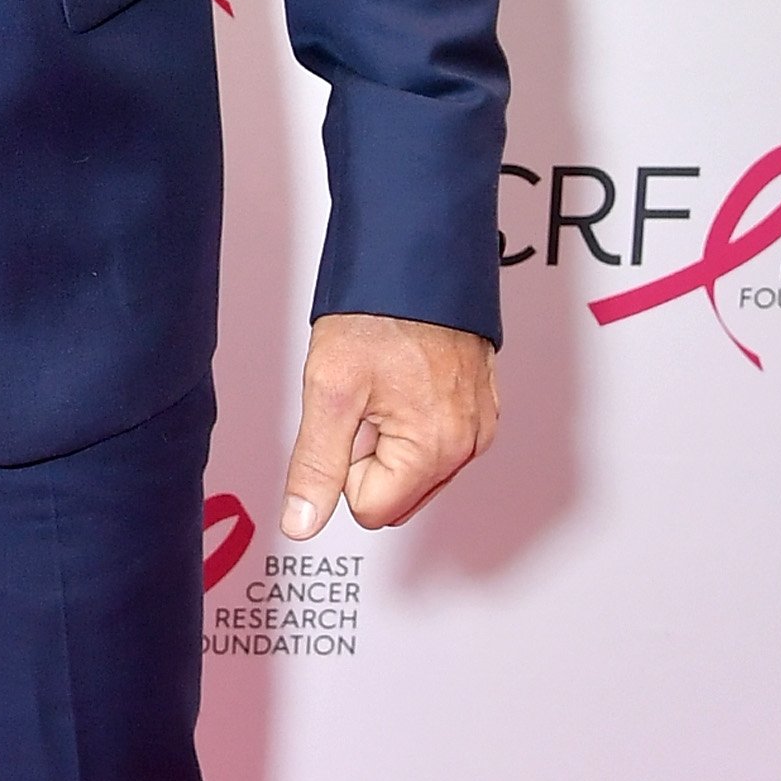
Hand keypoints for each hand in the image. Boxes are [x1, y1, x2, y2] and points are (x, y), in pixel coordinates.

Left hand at [279, 313, 496, 537]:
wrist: (417, 257)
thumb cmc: (379, 310)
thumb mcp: (330, 386)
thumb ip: (316, 464)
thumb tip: (300, 524)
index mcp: (434, 450)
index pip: (370, 509)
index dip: (345, 464)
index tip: (349, 416)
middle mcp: (466, 446)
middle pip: (396, 493)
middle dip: (370, 454)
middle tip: (366, 396)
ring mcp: (478, 426)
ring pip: (415, 469)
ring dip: (391, 436)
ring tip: (386, 382)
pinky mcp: (481, 407)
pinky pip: (437, 442)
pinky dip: (415, 418)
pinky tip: (405, 377)